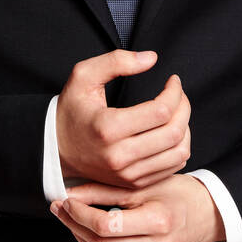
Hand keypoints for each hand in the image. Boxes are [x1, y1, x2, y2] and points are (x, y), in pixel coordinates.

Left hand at [49, 174, 224, 241]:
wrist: (205, 216)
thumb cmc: (176, 196)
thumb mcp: (142, 186)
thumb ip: (104, 191)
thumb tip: (69, 195)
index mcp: (159, 223)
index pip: (105, 225)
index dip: (79, 213)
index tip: (66, 201)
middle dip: (73, 225)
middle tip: (61, 208)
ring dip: (80, 240)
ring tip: (73, 221)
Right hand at [55, 49, 191, 188]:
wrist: (56, 149)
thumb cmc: (72, 109)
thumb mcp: (84, 76)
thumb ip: (116, 61)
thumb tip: (152, 59)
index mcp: (108, 128)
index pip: (161, 111)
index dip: (175, 92)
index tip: (173, 80)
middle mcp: (119, 156)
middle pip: (173, 132)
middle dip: (184, 107)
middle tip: (178, 94)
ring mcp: (128, 174)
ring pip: (178, 152)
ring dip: (185, 127)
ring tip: (177, 112)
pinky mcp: (134, 183)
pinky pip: (172, 167)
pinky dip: (179, 147)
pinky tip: (170, 131)